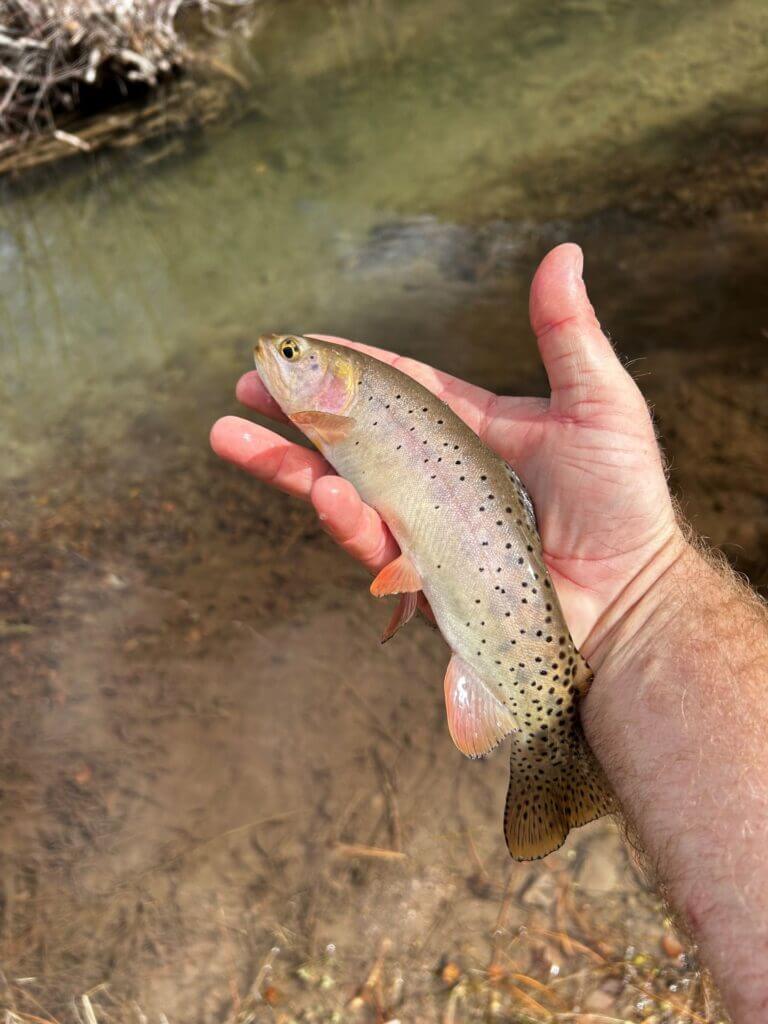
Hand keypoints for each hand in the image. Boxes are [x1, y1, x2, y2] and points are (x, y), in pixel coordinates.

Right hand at [210, 243, 682, 658]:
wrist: (630, 597)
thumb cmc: (623, 500)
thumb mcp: (599, 404)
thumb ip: (567, 333)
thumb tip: (563, 251)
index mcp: (466, 428)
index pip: (394, 386)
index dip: (346, 364)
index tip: (296, 342)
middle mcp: (434, 475)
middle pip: (348, 437)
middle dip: (290, 414)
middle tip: (240, 389)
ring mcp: (423, 525)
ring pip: (341, 491)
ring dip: (286, 465)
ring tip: (231, 437)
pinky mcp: (421, 573)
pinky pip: (372, 543)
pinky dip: (345, 519)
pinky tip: (324, 492)